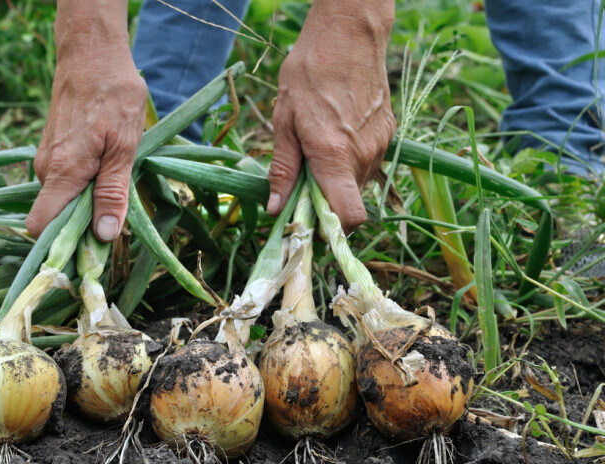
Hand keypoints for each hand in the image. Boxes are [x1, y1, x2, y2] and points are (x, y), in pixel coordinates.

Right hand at [26, 1, 145, 241]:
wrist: (90, 53)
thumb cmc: (113, 95)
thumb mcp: (124, 147)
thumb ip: (112, 192)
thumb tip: (105, 236)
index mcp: (62, 172)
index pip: (40, 227)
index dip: (61, 246)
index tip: (90, 252)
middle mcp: (45, 170)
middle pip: (54, 218)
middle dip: (82, 226)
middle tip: (116, 219)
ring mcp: (45, 160)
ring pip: (61, 200)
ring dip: (86, 203)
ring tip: (114, 185)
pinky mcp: (51, 151)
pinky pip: (63, 183)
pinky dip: (82, 186)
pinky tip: (105, 169)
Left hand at [267, 1, 395, 230]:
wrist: (348, 33)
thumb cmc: (309, 72)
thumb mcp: (284, 121)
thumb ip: (283, 168)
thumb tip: (276, 209)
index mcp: (334, 156)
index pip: (349, 216)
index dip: (331, 229)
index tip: (310, 222)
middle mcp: (364, 155)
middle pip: (349, 202)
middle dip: (325, 201)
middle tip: (301, 181)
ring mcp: (380, 144)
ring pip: (358, 183)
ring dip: (337, 180)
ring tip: (316, 150)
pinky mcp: (388, 132)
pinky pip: (367, 162)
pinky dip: (350, 161)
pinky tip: (334, 134)